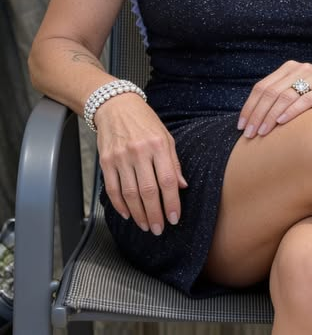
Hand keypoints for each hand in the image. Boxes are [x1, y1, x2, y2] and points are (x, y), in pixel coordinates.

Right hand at [95, 93, 187, 234]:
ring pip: (130, 194)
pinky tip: (128, 214)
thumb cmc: (144, 121)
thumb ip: (173, 162)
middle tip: (159, 228)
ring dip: (139, 214)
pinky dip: (120, 205)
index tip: (175, 218)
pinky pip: (113, 189)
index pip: (168, 180)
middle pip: (149, 191)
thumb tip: (182, 186)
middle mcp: (140, 151)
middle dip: (155, 214)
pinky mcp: (106, 161)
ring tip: (146, 225)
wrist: (116, 106)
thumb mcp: (165, 136)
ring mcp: (121, 157)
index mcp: (158, 145)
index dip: (172, 203)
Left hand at [238, 60, 311, 137]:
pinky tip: (282, 123)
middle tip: (249, 134)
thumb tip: (256, 122)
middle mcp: (301, 69)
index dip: (249, 107)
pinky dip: (291, 112)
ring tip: (262, 133)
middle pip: (270, 92)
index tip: (241, 126)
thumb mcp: (302, 91)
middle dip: (256, 114)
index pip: (262, 87)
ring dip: (270, 116)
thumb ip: (283, 98)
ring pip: (285, 96)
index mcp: (289, 69)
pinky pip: (306, 100)